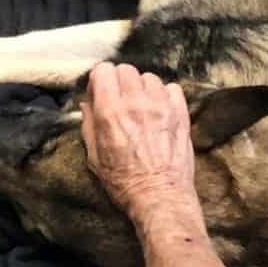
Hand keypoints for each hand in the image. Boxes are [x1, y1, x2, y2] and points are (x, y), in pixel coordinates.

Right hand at [81, 63, 198, 224]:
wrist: (160, 197)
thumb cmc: (124, 182)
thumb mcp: (94, 157)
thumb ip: (89, 125)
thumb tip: (87, 104)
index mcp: (110, 113)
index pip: (103, 71)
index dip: (99, 80)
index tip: (100, 93)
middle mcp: (136, 104)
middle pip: (126, 69)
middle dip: (120, 82)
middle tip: (120, 100)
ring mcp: (161, 107)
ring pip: (149, 77)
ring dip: (142, 88)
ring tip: (142, 107)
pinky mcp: (180, 114)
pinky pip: (172, 88)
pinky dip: (165, 95)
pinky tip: (160, 111)